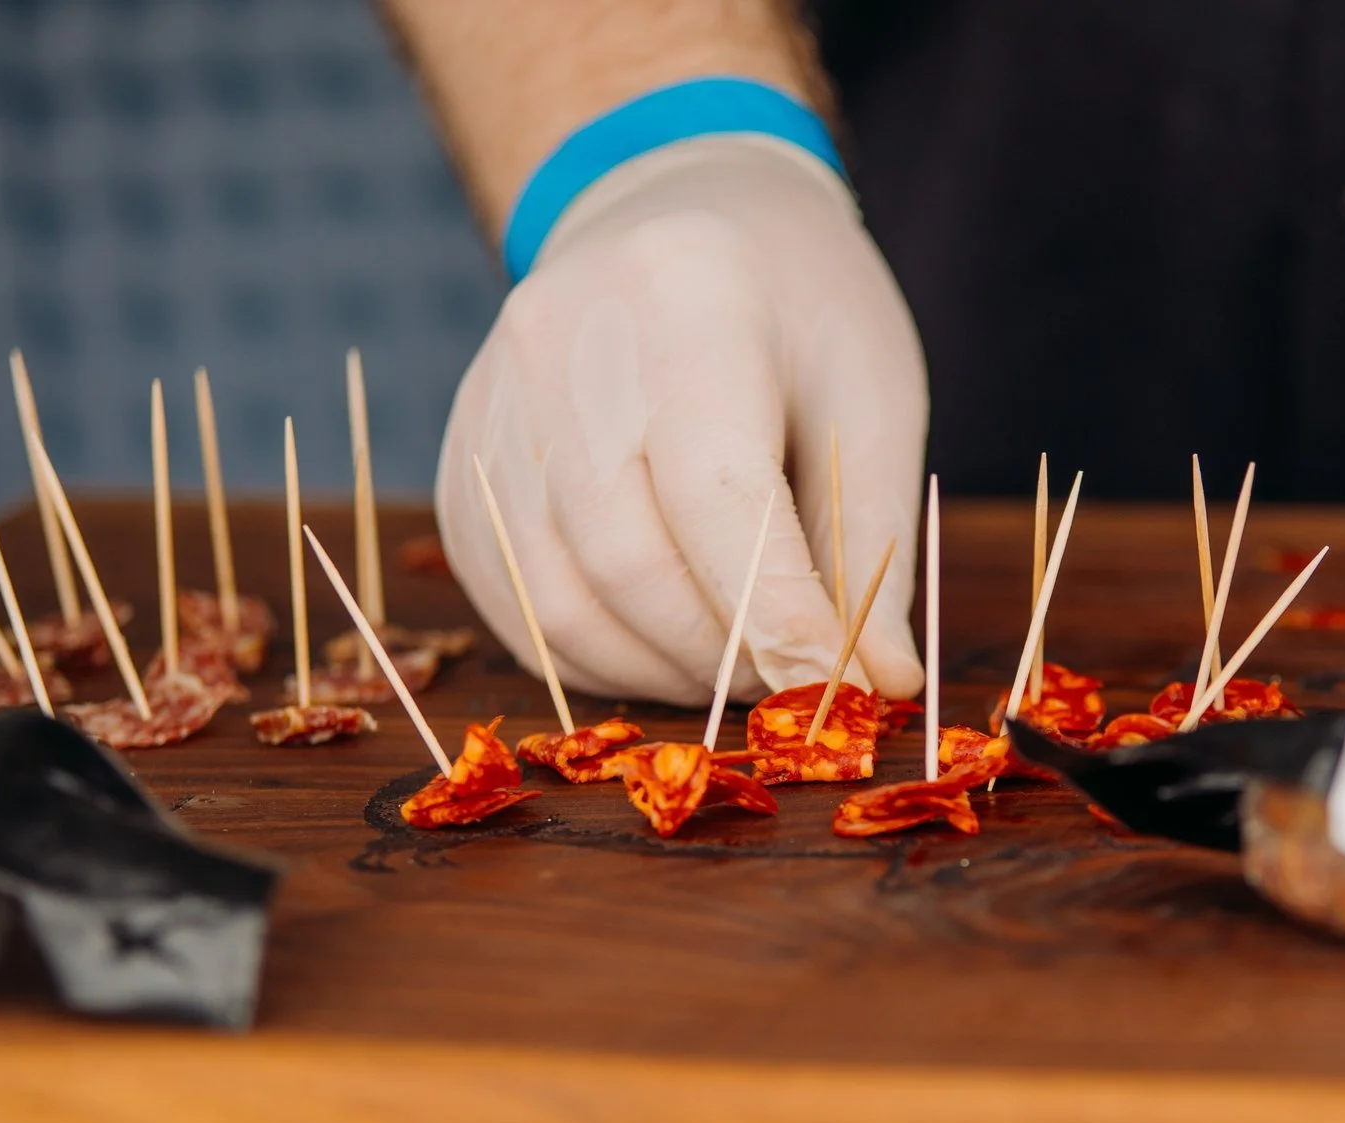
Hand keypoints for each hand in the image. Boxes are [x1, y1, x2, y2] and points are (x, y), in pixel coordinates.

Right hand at [437, 139, 927, 706]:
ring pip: (561, 602)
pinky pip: (517, 605)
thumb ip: (869, 542)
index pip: (717, 493)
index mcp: (687, 296)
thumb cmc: (797, 309)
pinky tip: (665, 646)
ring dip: (661, 671)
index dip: (776, 614)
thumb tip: (883, 682)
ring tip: (736, 662)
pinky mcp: (461, 467)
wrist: (673, 212)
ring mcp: (492, 404)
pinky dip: (598, 657)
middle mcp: (562, 342)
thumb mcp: (869, 396)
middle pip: (626, 560)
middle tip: (790, 678)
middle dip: (721, 654)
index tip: (837, 688)